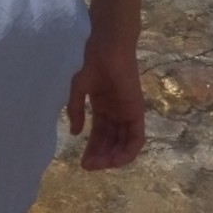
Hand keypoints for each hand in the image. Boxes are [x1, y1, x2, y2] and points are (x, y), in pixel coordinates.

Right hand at [66, 41, 146, 170]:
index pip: (100, 135)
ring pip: (124, 143)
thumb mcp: (78, 88)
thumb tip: (75, 133)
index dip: (92, 149)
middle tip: (87, 167)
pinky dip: (127, 151)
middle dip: (100, 157)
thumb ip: (76, 110)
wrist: (108, 45)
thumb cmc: (92, 61)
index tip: (82, 162)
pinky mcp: (137, 111)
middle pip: (111, 142)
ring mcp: (128, 113)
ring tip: (98, 165)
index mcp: (104, 107)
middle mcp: (117, 113)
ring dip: (113, 157)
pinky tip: (114, 158)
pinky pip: (136, 138)